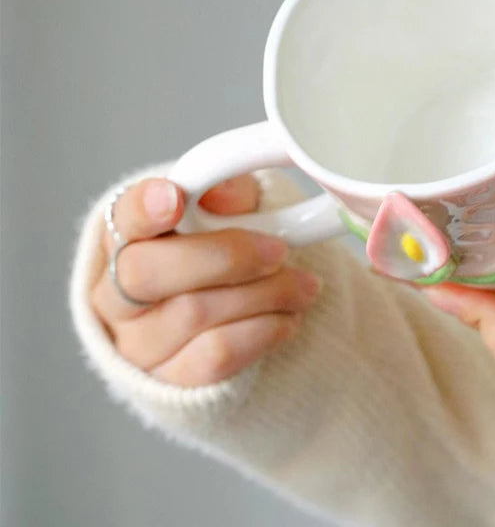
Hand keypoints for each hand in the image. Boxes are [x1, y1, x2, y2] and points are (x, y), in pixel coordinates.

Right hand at [91, 176, 321, 386]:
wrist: (222, 306)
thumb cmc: (218, 243)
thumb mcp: (227, 206)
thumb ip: (227, 191)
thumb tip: (227, 197)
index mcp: (122, 236)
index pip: (120, 218)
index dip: (142, 208)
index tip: (174, 197)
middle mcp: (113, 293)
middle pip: (147, 272)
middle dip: (226, 257)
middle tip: (279, 250)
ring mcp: (136, 342)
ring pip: (194, 314)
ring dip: (264, 295)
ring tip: (304, 285)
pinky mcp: (168, 379)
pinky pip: (216, 357)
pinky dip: (264, 332)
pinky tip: (288, 317)